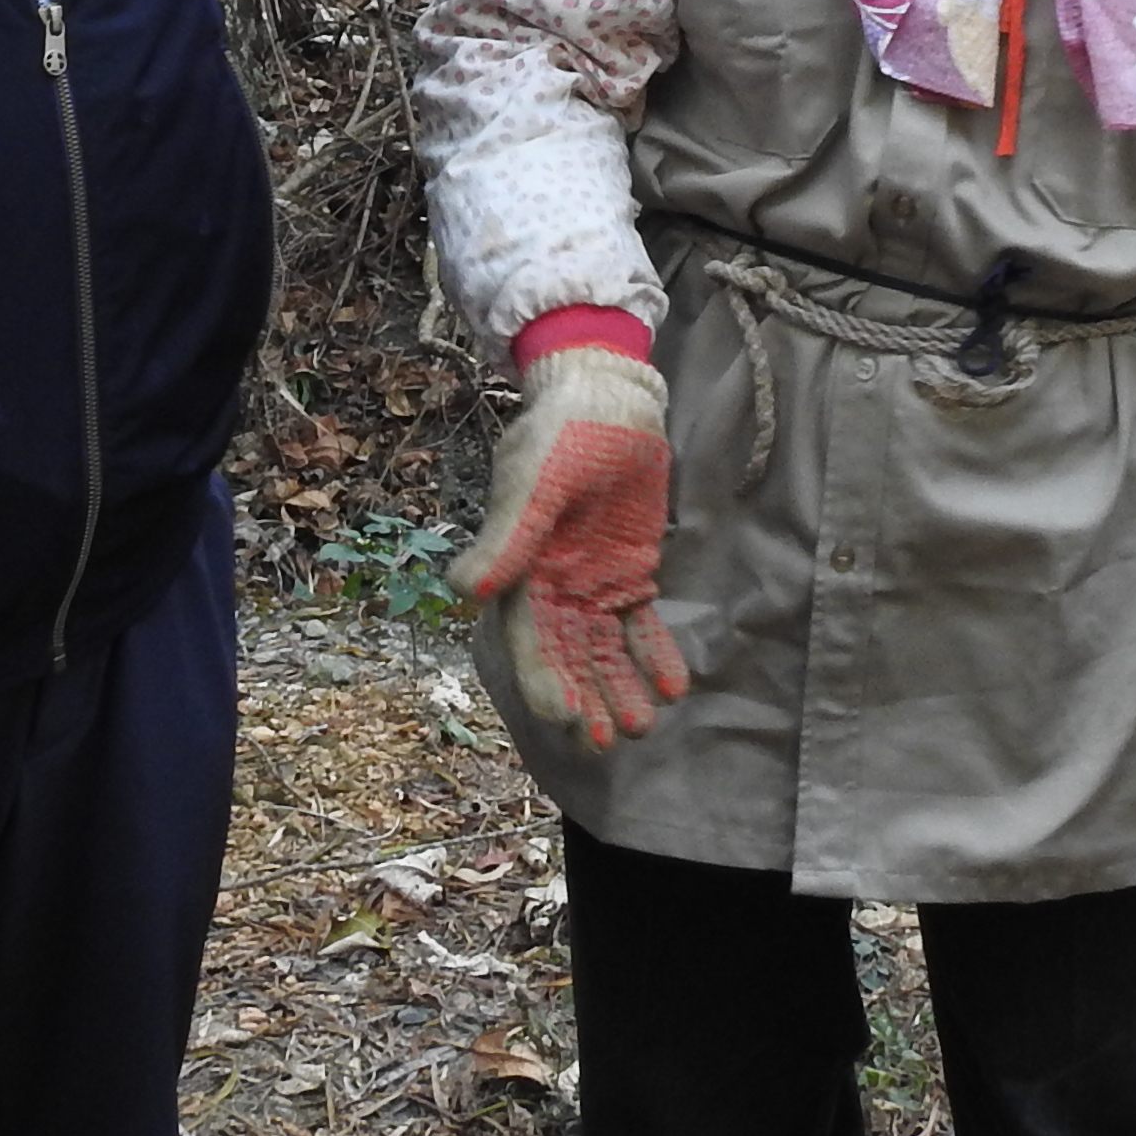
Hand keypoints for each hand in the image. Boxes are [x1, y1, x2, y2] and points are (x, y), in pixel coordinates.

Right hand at [462, 345, 687, 745]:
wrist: (609, 394)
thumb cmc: (563, 430)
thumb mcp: (536, 478)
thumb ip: (508, 535)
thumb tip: (464, 592)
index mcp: (520, 565)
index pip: (528, 633)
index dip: (543, 675)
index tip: (563, 716)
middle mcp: (552, 583)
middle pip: (565, 652)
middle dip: (584, 697)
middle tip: (607, 741)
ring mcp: (592, 579)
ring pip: (602, 647)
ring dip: (617, 686)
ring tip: (641, 727)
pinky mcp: (630, 569)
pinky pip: (640, 622)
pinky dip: (653, 654)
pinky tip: (672, 685)